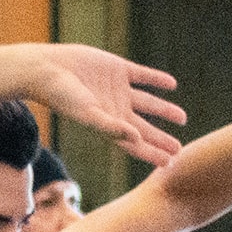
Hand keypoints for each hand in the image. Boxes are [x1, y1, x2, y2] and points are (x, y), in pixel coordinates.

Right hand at [31, 44, 187, 167]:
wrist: (49, 69)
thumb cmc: (63, 96)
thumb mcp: (88, 114)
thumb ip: (112, 127)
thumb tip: (137, 139)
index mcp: (108, 124)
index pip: (135, 144)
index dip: (152, 153)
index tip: (169, 162)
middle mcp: (115, 109)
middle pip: (144, 128)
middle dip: (160, 138)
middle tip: (178, 149)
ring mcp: (118, 89)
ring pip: (148, 103)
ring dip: (164, 110)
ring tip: (181, 118)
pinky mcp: (118, 69)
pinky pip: (142, 75)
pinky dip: (157, 80)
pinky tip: (171, 84)